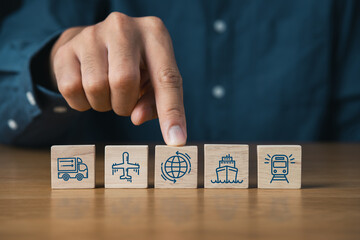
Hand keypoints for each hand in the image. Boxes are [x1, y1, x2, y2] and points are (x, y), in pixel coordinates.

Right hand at [50, 12, 185, 145]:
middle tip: (124, 102)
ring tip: (108, 92)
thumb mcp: (153, 79)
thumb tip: (137, 118)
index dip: (171, 112)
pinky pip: (71, 90)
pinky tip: (89, 90)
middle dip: (124, 104)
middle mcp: (123, 27)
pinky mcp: (66, 49)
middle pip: (124, 81)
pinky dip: (82, 103)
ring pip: (96, 87)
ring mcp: (91, 35)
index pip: (166, 78)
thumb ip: (155, 102)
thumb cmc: (134, 66)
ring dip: (104, 104)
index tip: (175, 141)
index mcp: (154, 33)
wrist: (96, 43)